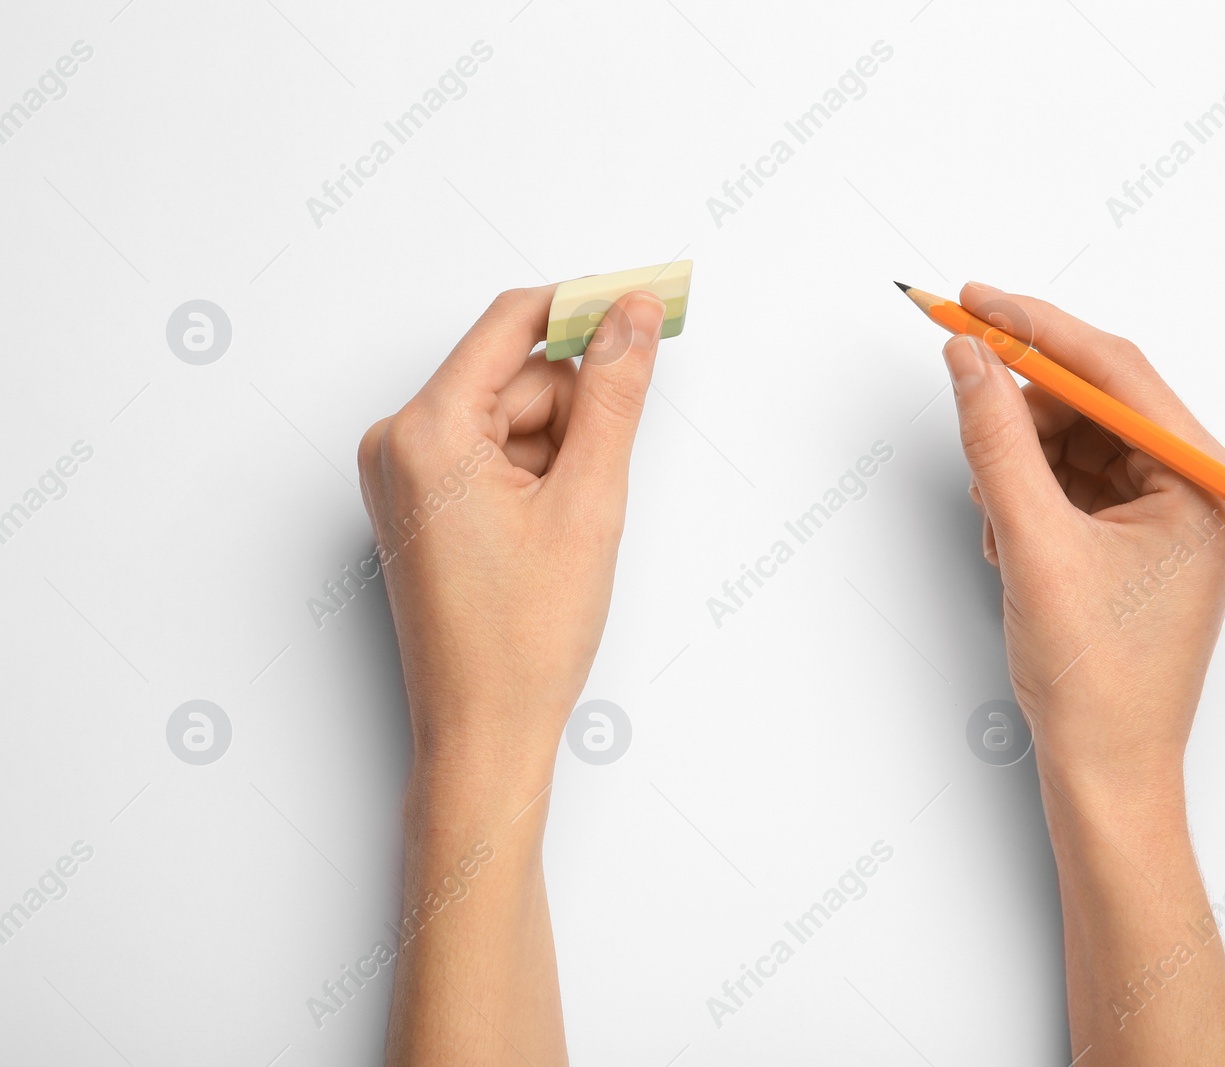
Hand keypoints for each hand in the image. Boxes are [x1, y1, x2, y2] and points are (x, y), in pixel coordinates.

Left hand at [357, 285, 665, 784]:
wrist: (482, 733)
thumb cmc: (523, 639)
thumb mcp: (588, 501)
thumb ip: (613, 394)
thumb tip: (628, 316)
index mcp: (425, 431)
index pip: (513, 323)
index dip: (585, 308)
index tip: (642, 302)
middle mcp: (397, 443)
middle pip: (514, 375)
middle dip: (574, 414)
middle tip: (598, 486)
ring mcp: (402, 476)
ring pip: (509, 417)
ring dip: (557, 453)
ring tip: (567, 530)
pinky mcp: (417, 504)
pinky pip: (489, 453)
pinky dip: (534, 477)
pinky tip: (548, 535)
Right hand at [942, 282, 1224, 801]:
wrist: (1107, 772)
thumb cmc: (1096, 680)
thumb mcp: (1034, 546)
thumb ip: (995, 442)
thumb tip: (965, 357)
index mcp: (1206, 483)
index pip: (1116, 371)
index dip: (1035, 329)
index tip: (970, 302)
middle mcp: (1198, 487)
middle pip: (1095, 401)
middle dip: (1023, 414)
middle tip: (964, 413)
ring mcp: (1169, 512)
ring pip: (1074, 441)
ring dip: (1021, 466)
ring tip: (1000, 528)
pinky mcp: (1138, 536)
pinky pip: (1072, 480)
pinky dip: (1030, 497)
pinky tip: (1012, 543)